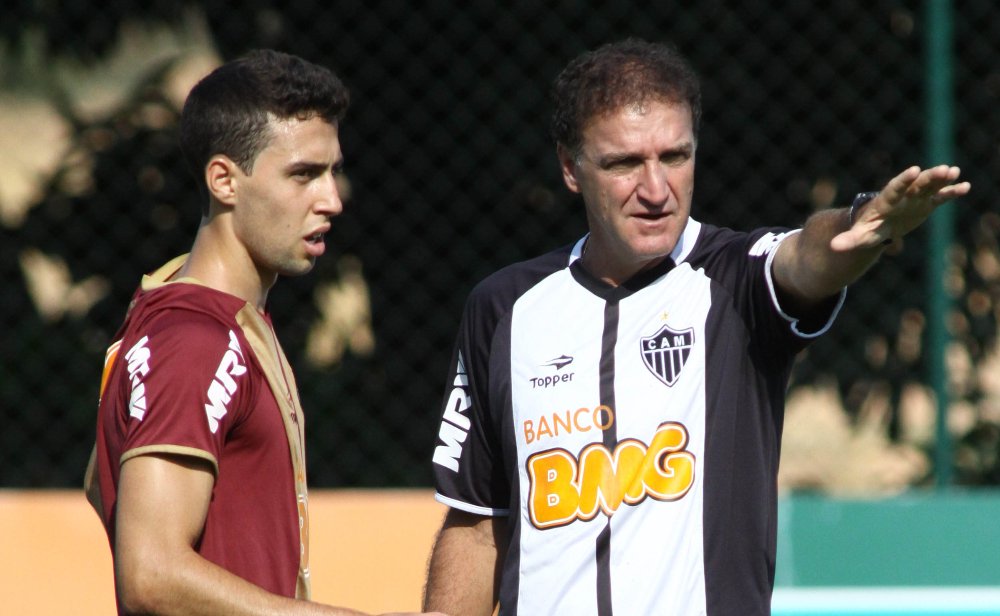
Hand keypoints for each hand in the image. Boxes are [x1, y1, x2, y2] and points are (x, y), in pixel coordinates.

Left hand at [830, 164, 970, 251]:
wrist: (877, 225)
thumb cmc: (866, 229)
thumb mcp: (859, 236)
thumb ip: (849, 240)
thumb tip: (833, 247)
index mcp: (885, 201)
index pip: (894, 188)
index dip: (903, 180)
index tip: (913, 170)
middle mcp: (902, 195)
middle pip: (916, 184)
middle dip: (928, 177)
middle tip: (944, 169)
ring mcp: (915, 198)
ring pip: (929, 186)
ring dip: (941, 179)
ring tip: (954, 172)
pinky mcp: (925, 203)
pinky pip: (940, 196)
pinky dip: (951, 192)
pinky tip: (965, 187)